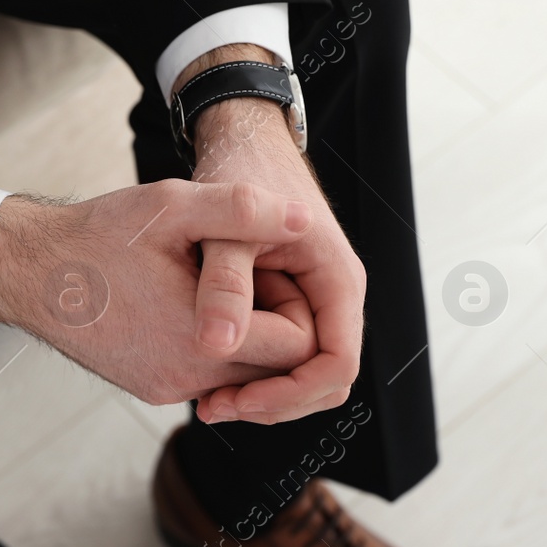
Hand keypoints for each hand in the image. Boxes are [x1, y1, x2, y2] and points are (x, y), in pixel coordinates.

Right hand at [0, 181, 318, 405]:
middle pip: (277, 369)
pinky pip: (210, 376)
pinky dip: (216, 344)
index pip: (300, 347)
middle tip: (252, 271)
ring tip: (219, 283)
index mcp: (202, 342)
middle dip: (280, 322)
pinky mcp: (153, 388)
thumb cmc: (97, 236)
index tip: (269, 265)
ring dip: (249, 335)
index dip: (298, 301)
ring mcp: (169, 389)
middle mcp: (189, 380)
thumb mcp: (173, 206)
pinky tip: (192, 302)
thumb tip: (304, 218)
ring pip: (244, 376)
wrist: (28, 272)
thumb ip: (243, 210)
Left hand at [188, 98, 366, 425]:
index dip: (292, 393)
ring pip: (302, 373)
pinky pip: (282, 355)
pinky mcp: (290, 305)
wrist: (241, 138)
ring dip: (261, 394)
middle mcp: (334, 298)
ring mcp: (314, 303)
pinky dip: (251, 374)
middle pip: (323, 381)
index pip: (337, 365)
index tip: (240, 400)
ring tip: (208, 399)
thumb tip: (217, 347)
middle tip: (215, 409)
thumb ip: (223, 284)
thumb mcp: (223, 226)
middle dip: (275, 402)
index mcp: (336, 279)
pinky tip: (209, 374)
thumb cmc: (238, 170)